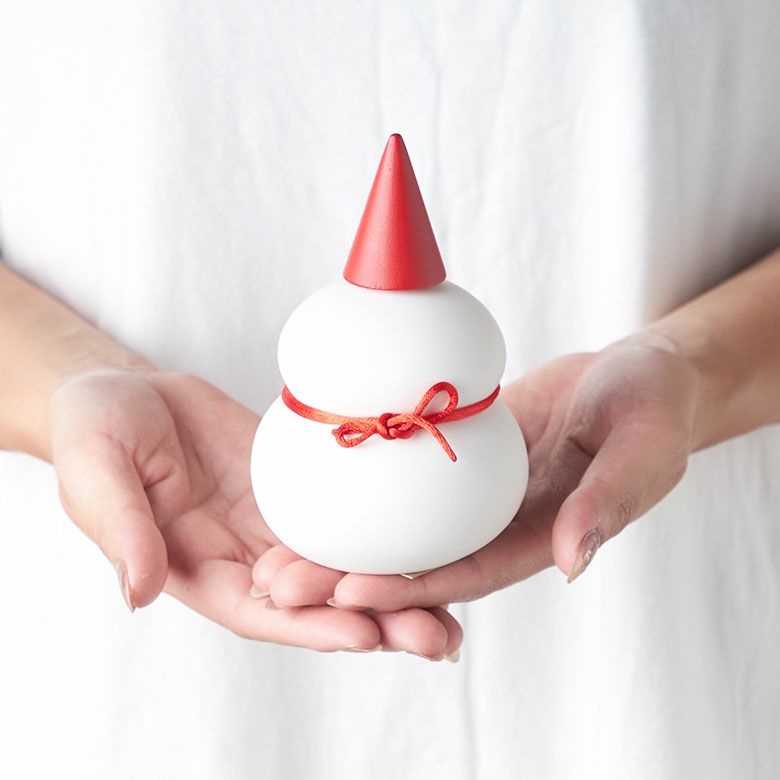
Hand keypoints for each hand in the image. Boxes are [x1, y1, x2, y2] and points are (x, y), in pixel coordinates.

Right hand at [49, 370, 461, 656]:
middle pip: (319, 601)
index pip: (264, 613)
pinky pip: (343, 511)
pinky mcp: (295, 489)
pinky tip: (428, 536)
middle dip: (377, 621)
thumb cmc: (98, 435)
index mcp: (201, 570)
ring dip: (394, 585)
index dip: (313, 628)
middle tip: (441, 637)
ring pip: (341, 562)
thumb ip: (122, 532)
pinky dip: (381, 529)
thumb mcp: (99, 477)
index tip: (366, 634)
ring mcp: (276, 525)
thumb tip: (140, 593)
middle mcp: (247, 558)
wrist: (127, 394)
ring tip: (456, 606)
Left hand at [252, 334, 696, 609]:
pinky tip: (322, 474)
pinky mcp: (464, 452)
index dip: (408, 589)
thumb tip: (574, 561)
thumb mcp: (644, 447)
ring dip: (346, 535)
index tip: (346, 591)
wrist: (634, 374)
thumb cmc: (651, 406)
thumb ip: (611, 500)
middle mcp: (499, 523)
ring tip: (278, 541)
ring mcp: (477, 490)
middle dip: (352, 577)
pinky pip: (411, 469)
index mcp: (541, 537)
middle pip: (419, 559)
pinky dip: (370, 481)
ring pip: (405, 521)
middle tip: (281, 582)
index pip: (466, 575)